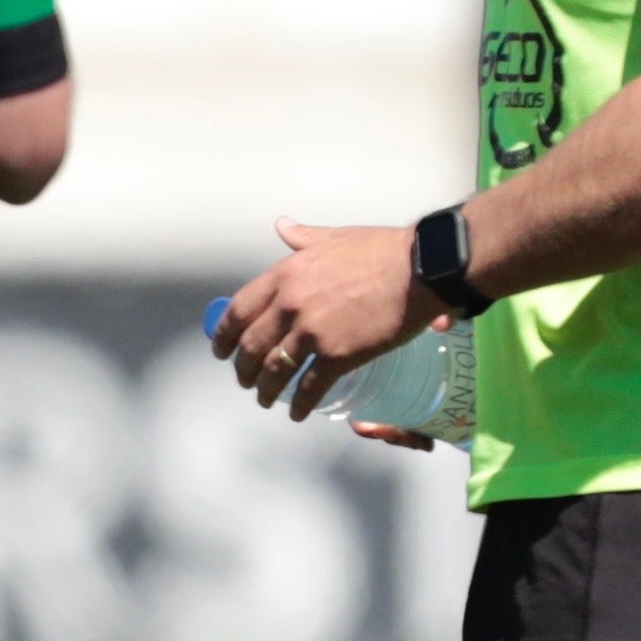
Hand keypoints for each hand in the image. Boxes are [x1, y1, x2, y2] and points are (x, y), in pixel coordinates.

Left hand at [212, 217, 431, 418]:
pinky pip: (310, 387)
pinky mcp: (339, 356)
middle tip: (244, 380)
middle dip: (243, 369)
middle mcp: (291, 305)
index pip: (239, 310)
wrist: (419, 269)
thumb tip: (282, 227)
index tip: (221, 350)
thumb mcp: (333, 238)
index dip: (224, 335)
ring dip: (266, 390)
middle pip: (252, 346)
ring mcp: (313, 332)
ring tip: (265, 399)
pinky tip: (298, 414)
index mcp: (285, 275)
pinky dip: (300, 404)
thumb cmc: (381, 250)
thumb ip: (303, 238)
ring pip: (276, 370)